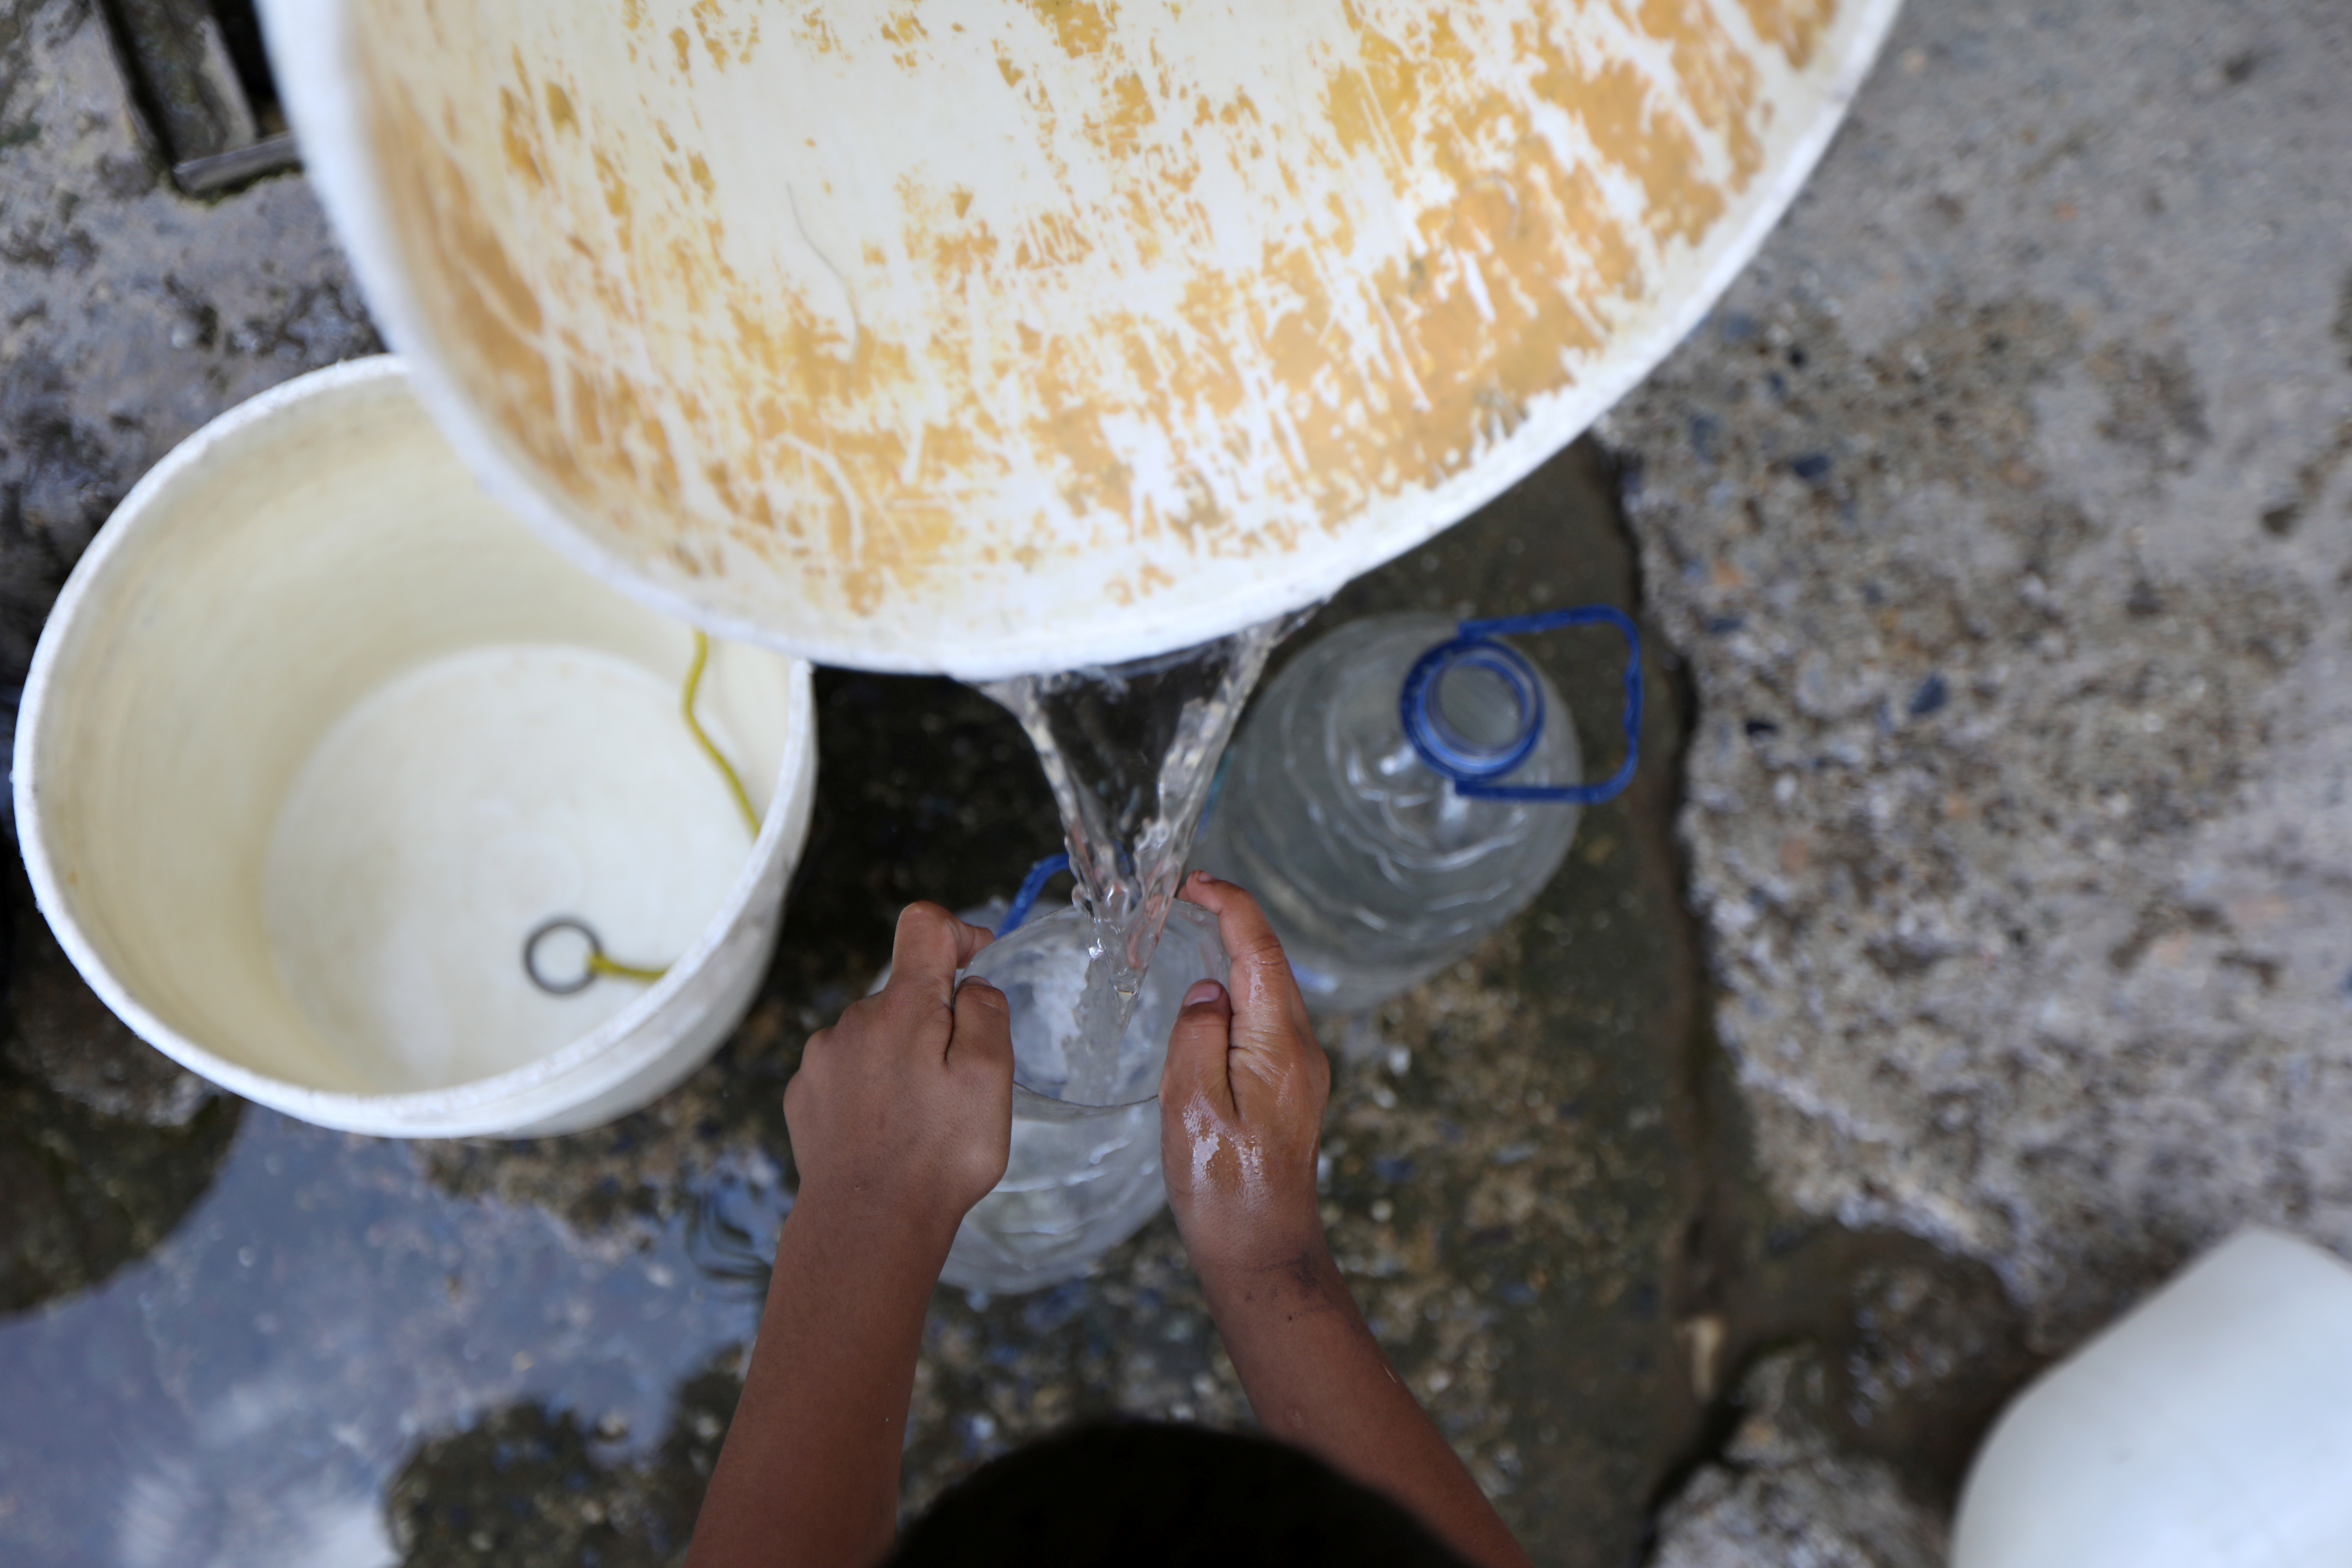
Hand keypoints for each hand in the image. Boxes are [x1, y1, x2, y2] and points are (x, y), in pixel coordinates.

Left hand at [784, 903, 1013, 1242]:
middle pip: (904, 994)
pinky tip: (884, 1132)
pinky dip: (870, 1089)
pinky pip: (846, 1072)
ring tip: (918, 1119)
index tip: (976, 964)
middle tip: (955, 1085)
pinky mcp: (804, 1095)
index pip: (923, 925)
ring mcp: (821, 1059)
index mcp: (903, 1007)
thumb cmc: (938, 1156)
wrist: (866, 1227)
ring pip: (874, 1036)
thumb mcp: (990, 1078)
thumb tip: (971, 986)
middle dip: (934, 1023)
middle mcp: (852, 1021)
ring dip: (900, 1060)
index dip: (956, 933)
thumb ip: (985, 1014)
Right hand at [1160, 871, 1331, 1279]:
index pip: (1260, 951)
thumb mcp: (1190, 1107)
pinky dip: (1236, 997)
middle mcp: (1301, 1050)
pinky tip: (1206, 1002)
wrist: (1263, 1253)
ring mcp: (1301, 1070)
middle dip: (1230, 923)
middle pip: (1271, 964)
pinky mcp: (1291, 1089)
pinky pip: (1265, 1023)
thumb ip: (1196, 1037)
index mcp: (1280, 1046)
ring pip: (1269, 993)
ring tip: (1187, 939)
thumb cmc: (1223, 1191)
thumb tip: (1206, 991)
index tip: (1195, 882)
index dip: (1230, 905)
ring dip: (1233, 959)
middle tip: (1182, 899)